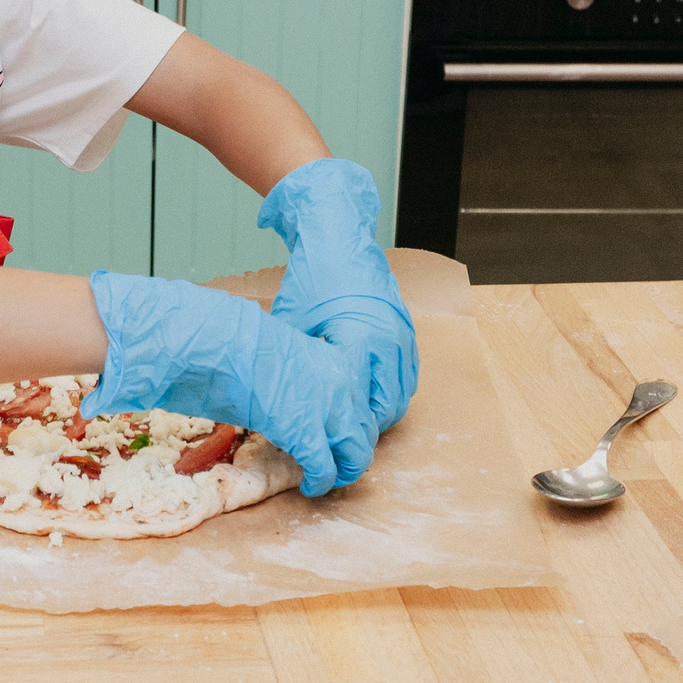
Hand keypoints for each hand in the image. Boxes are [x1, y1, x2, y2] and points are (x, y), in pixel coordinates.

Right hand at [85, 270, 375, 495]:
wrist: (225, 346)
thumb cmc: (240, 342)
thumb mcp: (282, 353)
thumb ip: (296, 373)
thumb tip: (288, 391)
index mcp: (336, 360)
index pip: (362, 397)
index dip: (352, 418)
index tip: (338, 429)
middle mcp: (342, 386)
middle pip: (365, 429)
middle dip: (353, 448)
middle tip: (336, 459)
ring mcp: (329, 412)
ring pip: (356, 454)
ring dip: (344, 470)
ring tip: (326, 478)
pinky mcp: (308, 435)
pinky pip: (325, 469)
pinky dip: (320, 482)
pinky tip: (310, 487)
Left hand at [258, 158, 417, 428]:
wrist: (339, 236)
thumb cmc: (313, 278)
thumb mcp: (293, 322)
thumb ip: (293, 364)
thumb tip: (274, 400)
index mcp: (362, 343)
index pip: (364, 409)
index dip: (349, 434)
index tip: (332, 447)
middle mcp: (390, 342)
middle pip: (388, 409)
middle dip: (367, 431)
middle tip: (343, 443)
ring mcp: (403, 335)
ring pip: (402, 394)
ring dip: (382, 412)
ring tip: (355, 426)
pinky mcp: (406, 328)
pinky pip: (409, 375)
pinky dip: (394, 391)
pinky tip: (372, 399)